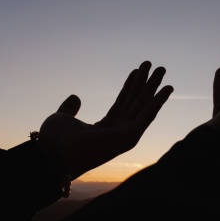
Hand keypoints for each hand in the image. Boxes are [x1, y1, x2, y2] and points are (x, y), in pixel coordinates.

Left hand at [38, 61, 172, 178]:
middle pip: (136, 103)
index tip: (137, 70)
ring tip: (162, 69)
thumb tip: (75, 97)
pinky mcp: (129, 138)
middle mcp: (117, 133)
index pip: (122, 103)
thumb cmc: (54, 142)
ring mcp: (125, 136)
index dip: (130, 86)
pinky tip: (167, 88)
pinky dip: (158, 101)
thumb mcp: (62, 118)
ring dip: (154, 88)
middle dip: (146, 84)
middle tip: (157, 66)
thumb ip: (69, 109)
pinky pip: (147, 116)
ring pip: (143, 106)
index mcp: (104, 129)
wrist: (53, 154)